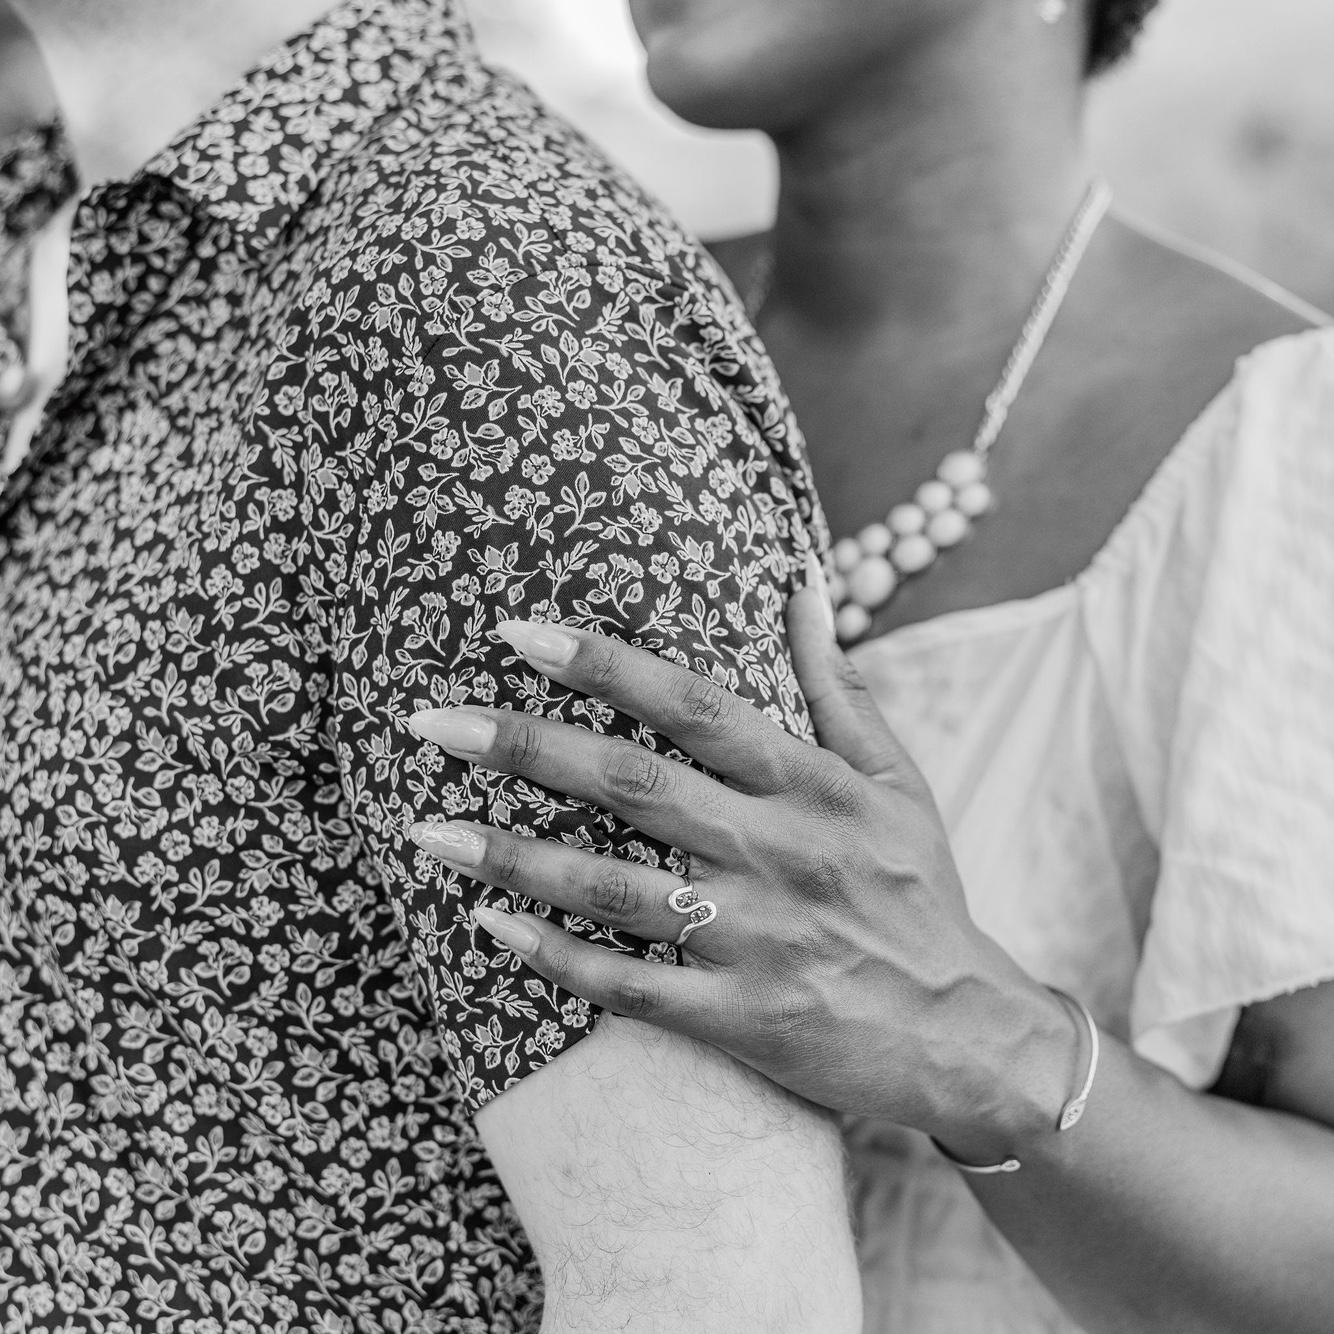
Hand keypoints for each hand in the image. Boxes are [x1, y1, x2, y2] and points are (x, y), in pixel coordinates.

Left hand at [406, 589, 1071, 1154]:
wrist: (967, 1037)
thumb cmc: (920, 891)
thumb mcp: (893, 779)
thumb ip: (837, 681)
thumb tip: (803, 580)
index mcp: (810, 786)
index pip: (694, 707)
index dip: (605, 667)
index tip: (520, 635)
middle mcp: (777, 853)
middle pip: (632, 788)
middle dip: (524, 747)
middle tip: (430, 723)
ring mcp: (755, 940)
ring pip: (612, 890)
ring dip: (513, 859)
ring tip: (425, 829)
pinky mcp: (741, 1019)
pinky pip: (631, 987)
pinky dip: (556, 960)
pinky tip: (487, 929)